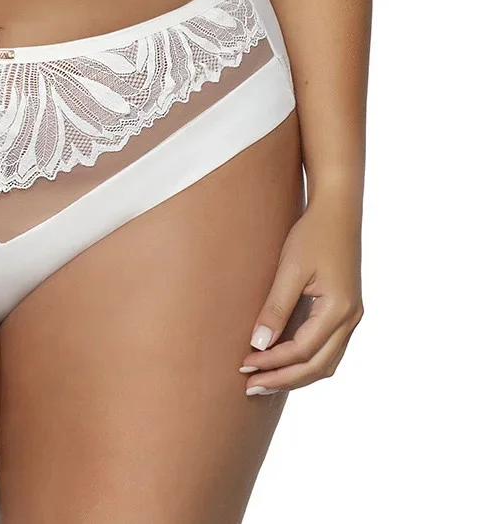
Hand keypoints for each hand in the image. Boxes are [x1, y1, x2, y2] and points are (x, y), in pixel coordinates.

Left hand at [240, 193, 362, 394]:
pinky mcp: (346, 311)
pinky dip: (306, 360)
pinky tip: (284, 360)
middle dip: (284, 378)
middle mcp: (351, 319)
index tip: (245, 366)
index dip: (273, 362)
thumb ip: (276, 308)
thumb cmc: (312, 234)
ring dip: (296, 374)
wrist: (337, 211)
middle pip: (318, 366)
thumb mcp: (290, 269)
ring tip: (265, 380)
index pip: (303, 350)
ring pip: (326, 362)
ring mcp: (352, 317)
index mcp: (339, 309)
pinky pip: (328, 348)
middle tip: (251, 386)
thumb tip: (258, 345)